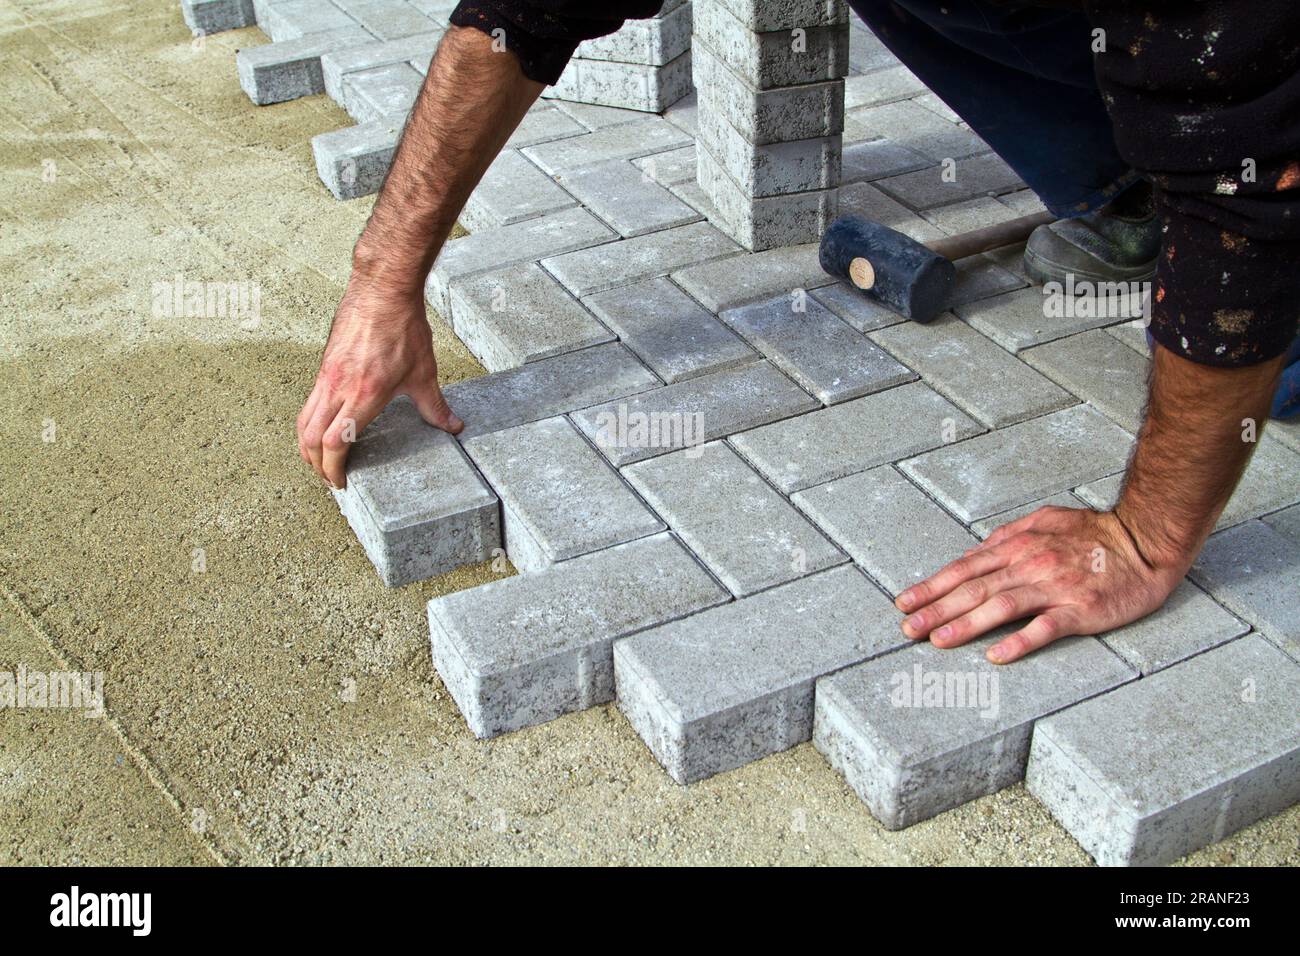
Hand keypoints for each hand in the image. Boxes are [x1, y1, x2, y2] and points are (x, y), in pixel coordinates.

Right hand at [297, 276, 461, 487]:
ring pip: (303, 420)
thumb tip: (453, 427)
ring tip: (320, 460)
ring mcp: (326, 376)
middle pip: (310, 438)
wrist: (382, 290)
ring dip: (307, 446)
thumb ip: (435, 406)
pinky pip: (309, 402)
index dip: (333, 468)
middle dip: (316, 465)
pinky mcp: (323, 365)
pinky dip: (310, 423)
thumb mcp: (424, 373)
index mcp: (363, 395)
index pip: (335, 443)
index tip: (340, 482)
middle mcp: (337, 387)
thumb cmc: (403, 329)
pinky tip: (322, 428)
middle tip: (329, 478)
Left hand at [894, 506, 1183, 663]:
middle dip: (936, 609)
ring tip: (938, 640)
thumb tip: (977, 550)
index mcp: (1019, 545)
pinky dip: (1020, 641)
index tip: (904, 602)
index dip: (933, 586)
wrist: (1146, 542)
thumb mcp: (1046, 520)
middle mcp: (1031, 564)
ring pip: (1002, 606)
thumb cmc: (1095, 534)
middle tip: (907, 628)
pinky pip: (1046, 627)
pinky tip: (997, 655)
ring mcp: (1056, 587)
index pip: (965, 568)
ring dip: (966, 624)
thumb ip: (1010, 535)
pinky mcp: (1082, 610)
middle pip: (975, 588)